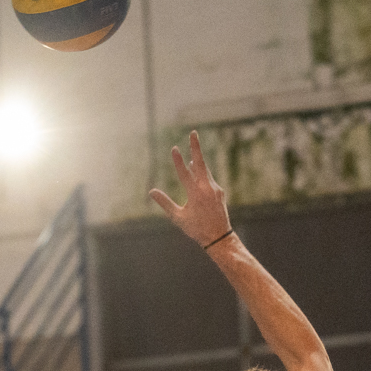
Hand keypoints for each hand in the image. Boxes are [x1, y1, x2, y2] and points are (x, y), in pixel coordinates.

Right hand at [149, 131, 231, 249]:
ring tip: (193, 153)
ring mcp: (215, 189)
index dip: (178, 160)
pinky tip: (198, 171)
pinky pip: (209, 178)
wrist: (219, 237)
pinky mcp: (219, 192)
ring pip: (205, 170)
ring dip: (198, 161)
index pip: (184, 173)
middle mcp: (207, 188)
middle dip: (196, 147)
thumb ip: (165, 203)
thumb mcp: (178, 218)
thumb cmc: (196, 229)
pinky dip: (203, 173)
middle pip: (200, 163)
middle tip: (193, 133)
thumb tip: (152, 192)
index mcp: (195, 194)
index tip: (174, 148)